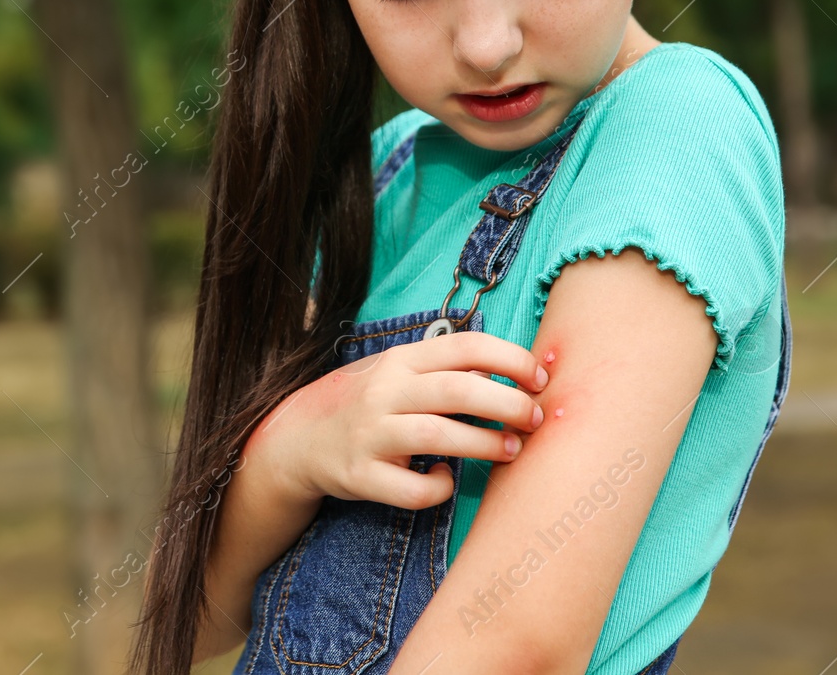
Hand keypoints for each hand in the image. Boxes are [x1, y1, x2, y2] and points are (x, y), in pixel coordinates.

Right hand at [247, 331, 547, 510]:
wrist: (297, 438)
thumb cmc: (366, 402)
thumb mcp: (397, 371)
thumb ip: (445, 368)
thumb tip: (517, 369)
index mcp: (401, 360)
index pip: (465, 346)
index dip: (511, 360)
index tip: (539, 378)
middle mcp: (385, 391)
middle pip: (458, 390)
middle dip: (509, 404)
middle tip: (536, 417)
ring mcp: (370, 434)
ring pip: (438, 435)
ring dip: (485, 443)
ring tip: (511, 450)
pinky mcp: (360, 475)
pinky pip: (411, 489)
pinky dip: (438, 488)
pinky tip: (445, 482)